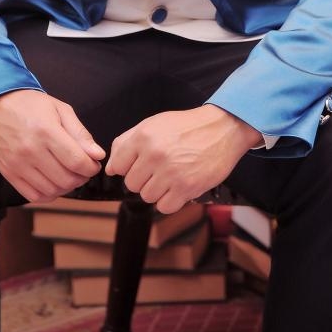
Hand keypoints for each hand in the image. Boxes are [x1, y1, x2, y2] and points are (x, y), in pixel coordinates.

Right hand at [0, 89, 105, 202]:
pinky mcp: (9, 174)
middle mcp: (31, 151)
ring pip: (52, 190)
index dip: (91, 167)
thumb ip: (80, 133)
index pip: (77, 161)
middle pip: (66, 179)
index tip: (94, 163)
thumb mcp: (59, 109)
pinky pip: (34, 196)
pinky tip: (53, 181)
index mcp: (46, 131)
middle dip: (82, 177)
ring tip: (68, 174)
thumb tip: (97, 155)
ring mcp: (18, 165)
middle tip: (83, 168)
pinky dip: (49, 194)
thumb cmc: (29, 105)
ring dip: (67, 187)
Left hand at [105, 104, 262, 213]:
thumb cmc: (186, 127)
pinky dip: (170, 200)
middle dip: (143, 178)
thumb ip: (126, 143)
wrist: (221, 128)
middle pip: (131, 184)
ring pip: (147, 196)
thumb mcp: (153, 124)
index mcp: (143, 137)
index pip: (116, 166)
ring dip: (157, 190)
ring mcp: (170, 172)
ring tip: (170, 175)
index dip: (126, 167)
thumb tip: (109, 168)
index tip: (137, 165)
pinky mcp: (186, 187)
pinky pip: (165, 206)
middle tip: (158, 168)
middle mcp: (155, 154)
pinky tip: (178, 185)